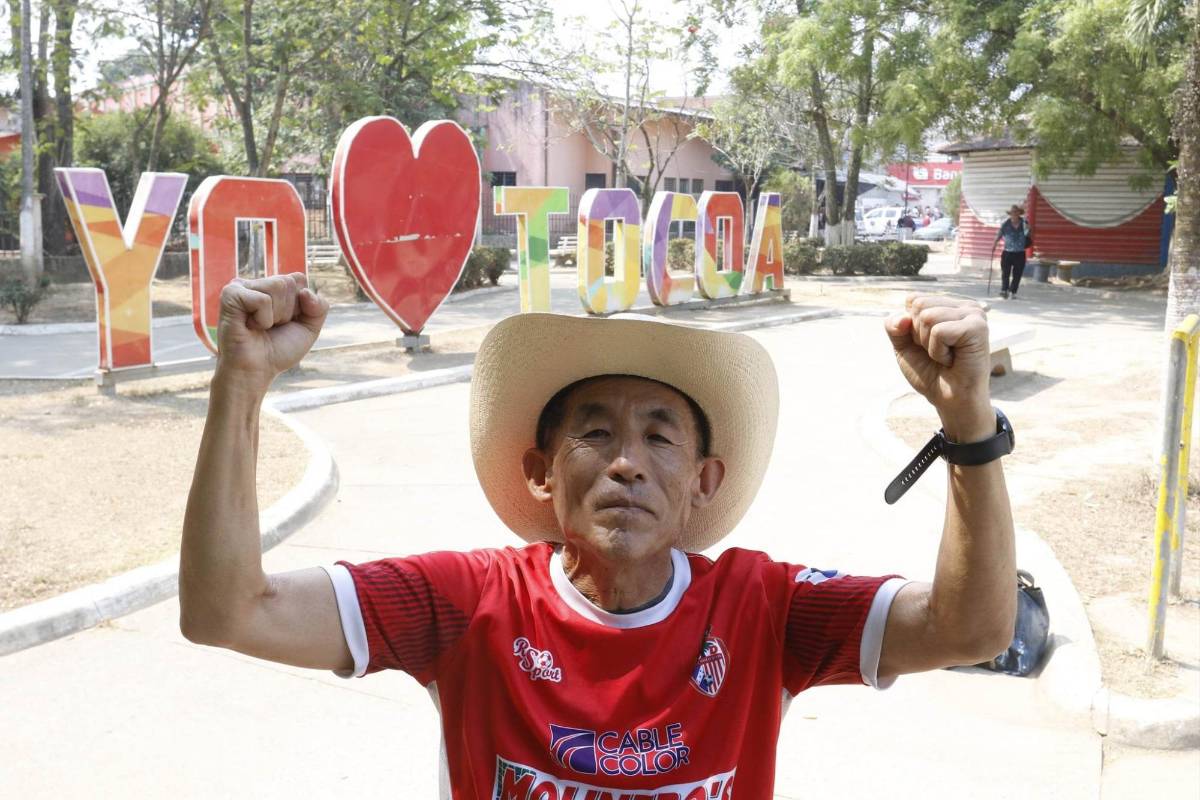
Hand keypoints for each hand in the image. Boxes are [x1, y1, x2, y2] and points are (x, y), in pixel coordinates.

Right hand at [214, 273, 328, 394]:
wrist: (256, 372)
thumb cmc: (278, 350)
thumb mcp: (309, 328)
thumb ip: (319, 306)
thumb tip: (305, 291)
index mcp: (271, 286)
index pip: (299, 279)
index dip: (300, 306)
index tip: (286, 322)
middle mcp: (255, 283)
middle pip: (288, 281)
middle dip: (288, 311)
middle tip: (271, 327)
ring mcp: (240, 286)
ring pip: (277, 286)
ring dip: (276, 315)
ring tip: (261, 326)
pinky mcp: (230, 295)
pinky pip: (262, 300)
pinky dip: (263, 319)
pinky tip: (250, 327)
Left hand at [884, 294, 992, 440]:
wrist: (949, 399)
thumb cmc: (930, 372)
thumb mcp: (903, 346)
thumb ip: (894, 326)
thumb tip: (903, 317)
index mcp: (947, 305)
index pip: (913, 299)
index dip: (910, 327)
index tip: (926, 344)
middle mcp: (963, 306)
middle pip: (919, 305)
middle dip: (919, 334)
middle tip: (938, 352)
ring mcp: (973, 314)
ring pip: (928, 317)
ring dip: (929, 344)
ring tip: (946, 356)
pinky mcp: (978, 327)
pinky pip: (939, 331)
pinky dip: (938, 351)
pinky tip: (952, 360)